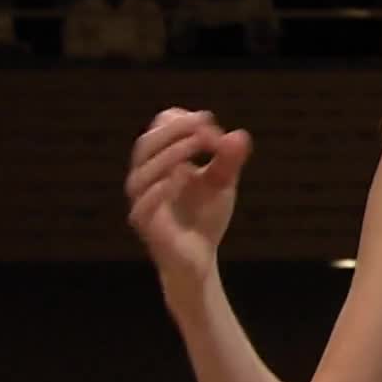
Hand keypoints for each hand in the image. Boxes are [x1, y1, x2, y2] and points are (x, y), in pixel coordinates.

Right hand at [124, 108, 252, 294]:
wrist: (199, 259)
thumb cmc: (204, 217)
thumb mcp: (222, 183)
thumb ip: (230, 160)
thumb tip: (240, 135)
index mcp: (159, 162)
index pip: (159, 128)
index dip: (184, 122)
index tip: (212, 125)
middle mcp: (146, 179)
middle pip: (147, 144)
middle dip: (175, 129)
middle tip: (205, 125)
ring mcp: (143, 202)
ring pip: (142, 173)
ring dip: (170, 153)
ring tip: (198, 144)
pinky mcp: (146, 226)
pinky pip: (143, 205)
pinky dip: (160, 188)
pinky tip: (183, 175)